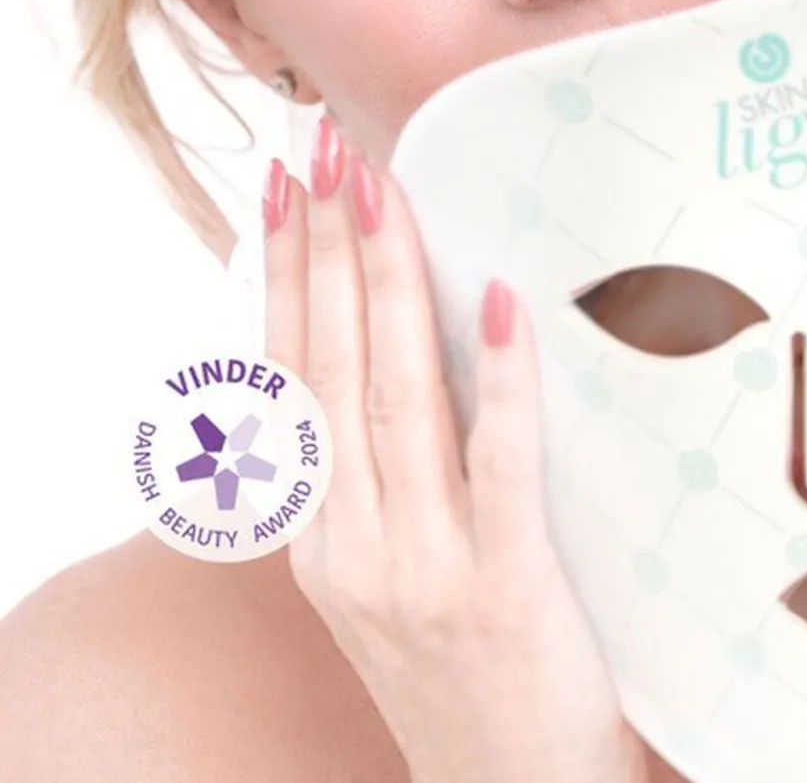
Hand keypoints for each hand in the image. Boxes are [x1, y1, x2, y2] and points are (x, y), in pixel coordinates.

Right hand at [260, 117, 653, 782]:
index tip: (285, 190)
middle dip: (327, 250)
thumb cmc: (450, 670)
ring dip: (387, 283)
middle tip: (327, 155)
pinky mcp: (503, 587)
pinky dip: (498, 375)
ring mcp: (420, 567)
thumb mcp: (379, 576)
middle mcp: (348, 546)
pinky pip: (499, 462)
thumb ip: (371, 476)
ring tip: (381, 194)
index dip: (286, 276)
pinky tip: (495, 296)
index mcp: (313, 536)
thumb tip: (391, 351)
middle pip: (332, 368)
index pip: (289, 377)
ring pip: (394, 398)